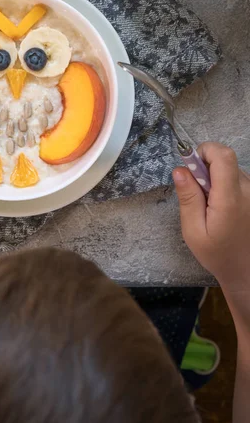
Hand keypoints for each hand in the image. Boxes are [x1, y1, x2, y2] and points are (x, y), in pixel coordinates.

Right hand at [173, 142, 249, 293]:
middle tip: (197, 194)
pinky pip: (239, 180)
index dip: (205, 151)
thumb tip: (179, 170)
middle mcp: (248, 191)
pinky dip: (226, 187)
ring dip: (217, 179)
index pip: (223, 155)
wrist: (247, 271)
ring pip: (232, 170)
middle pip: (226, 161)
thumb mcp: (193, 231)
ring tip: (211, 206)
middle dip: (207, 168)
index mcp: (230, 198)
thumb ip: (188, 198)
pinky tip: (222, 209)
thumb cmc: (218, 254)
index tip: (191, 167)